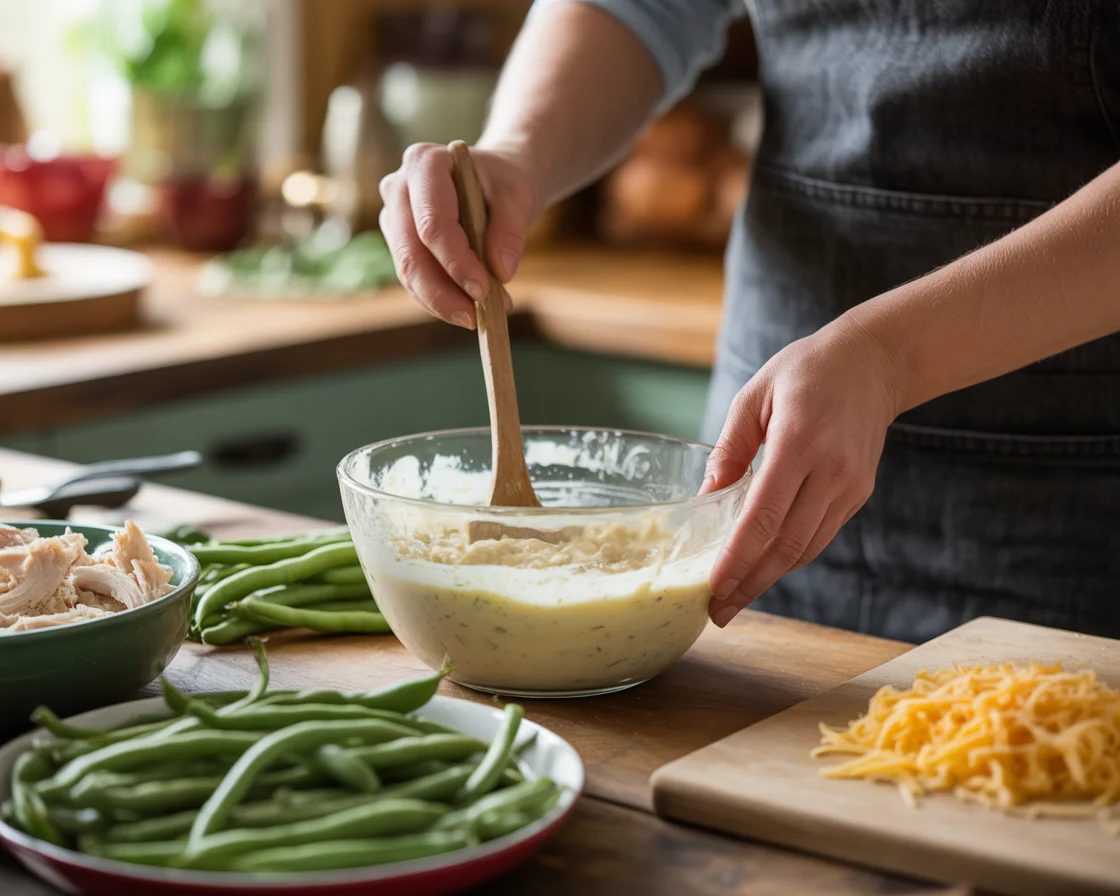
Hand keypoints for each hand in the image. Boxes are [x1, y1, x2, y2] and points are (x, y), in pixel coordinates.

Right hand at [378, 143, 539, 328]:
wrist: (493, 185)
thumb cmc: (502, 184)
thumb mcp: (517, 196)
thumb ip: (511, 229)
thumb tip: (501, 272)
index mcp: (424, 163)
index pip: (432, 222)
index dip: (455, 260)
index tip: (482, 290)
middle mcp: (398, 188)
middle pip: (412, 253)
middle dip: (441, 292)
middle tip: (474, 319)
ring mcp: (394, 218)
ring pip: (409, 273)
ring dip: (443, 302)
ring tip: (480, 316)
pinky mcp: (400, 245)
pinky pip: (415, 281)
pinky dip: (441, 300)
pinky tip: (470, 310)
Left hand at [702, 317, 905, 626]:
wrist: (874, 362)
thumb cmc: (805, 372)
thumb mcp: (754, 397)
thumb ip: (729, 450)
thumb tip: (705, 500)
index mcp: (800, 441)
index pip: (764, 516)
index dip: (737, 558)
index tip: (713, 588)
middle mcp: (832, 470)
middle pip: (786, 544)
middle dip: (749, 583)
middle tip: (716, 613)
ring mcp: (851, 486)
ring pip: (805, 549)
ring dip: (768, 579)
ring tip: (733, 600)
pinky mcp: (858, 494)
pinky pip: (819, 536)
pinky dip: (789, 557)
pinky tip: (762, 569)